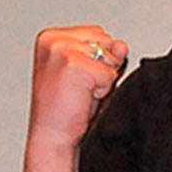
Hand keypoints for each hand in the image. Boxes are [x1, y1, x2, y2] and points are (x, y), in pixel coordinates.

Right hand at [27, 26, 127, 148]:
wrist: (52, 138)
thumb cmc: (65, 110)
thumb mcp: (87, 73)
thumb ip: (105, 54)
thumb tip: (121, 46)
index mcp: (50, 37)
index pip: (98, 34)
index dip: (98, 60)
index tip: (77, 79)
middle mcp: (53, 40)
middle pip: (106, 41)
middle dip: (102, 66)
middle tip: (80, 88)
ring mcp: (61, 50)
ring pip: (109, 55)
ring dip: (103, 78)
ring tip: (82, 92)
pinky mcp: (73, 64)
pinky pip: (109, 73)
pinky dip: (103, 90)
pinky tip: (84, 98)